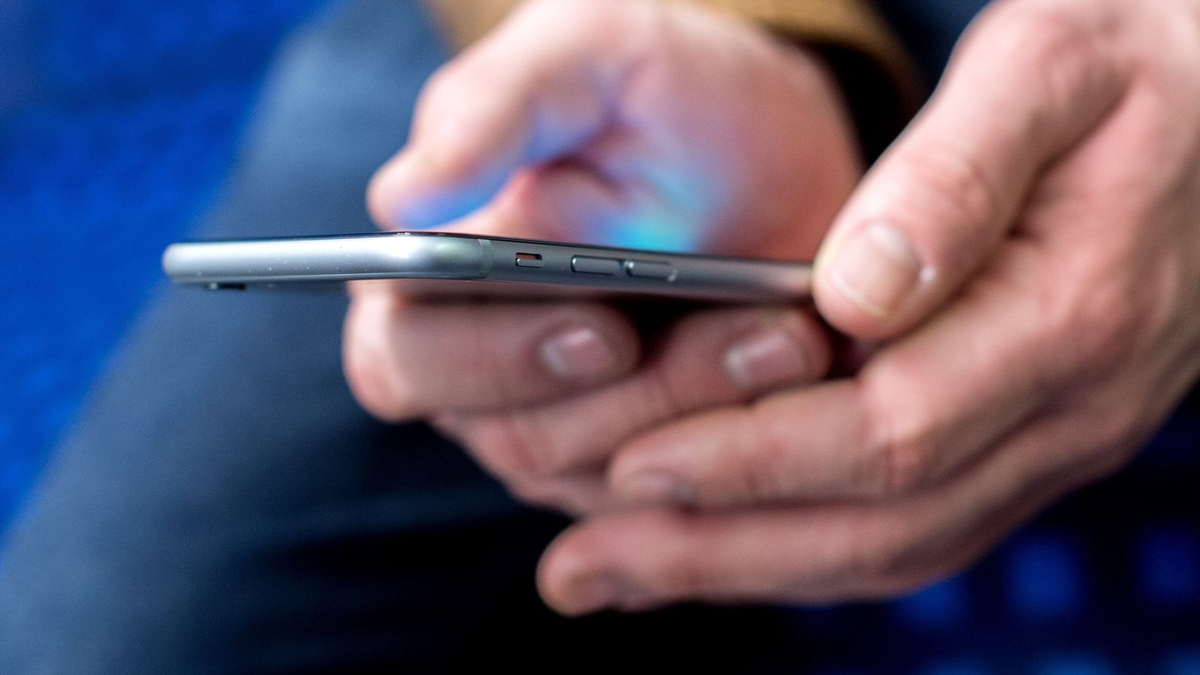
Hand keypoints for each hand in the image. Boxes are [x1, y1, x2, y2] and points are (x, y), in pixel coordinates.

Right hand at [345, 0, 859, 512]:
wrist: (765, 153)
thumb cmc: (659, 95)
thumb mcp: (588, 56)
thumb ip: (493, 106)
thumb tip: (401, 199)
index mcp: (424, 285)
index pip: (406, 356)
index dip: (492, 359)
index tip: (602, 328)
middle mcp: (477, 375)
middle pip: (520, 437)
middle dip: (644, 393)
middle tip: (752, 332)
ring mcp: (559, 432)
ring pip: (614, 473)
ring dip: (712, 411)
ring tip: (795, 338)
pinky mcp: (640, 467)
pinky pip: (681, 496)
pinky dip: (745, 446)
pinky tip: (802, 379)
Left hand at [539, 0, 1199, 613]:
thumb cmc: (1141, 60)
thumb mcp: (1052, 66)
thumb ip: (956, 178)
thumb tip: (856, 292)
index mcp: (1068, 318)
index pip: (888, 433)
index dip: (752, 459)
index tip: (637, 464)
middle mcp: (1072, 408)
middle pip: (878, 524)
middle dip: (720, 545)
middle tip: (583, 564)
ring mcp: (1060, 435)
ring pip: (894, 548)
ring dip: (747, 567)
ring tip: (619, 573)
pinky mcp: (1035, 433)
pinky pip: (918, 525)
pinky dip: (808, 546)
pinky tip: (727, 542)